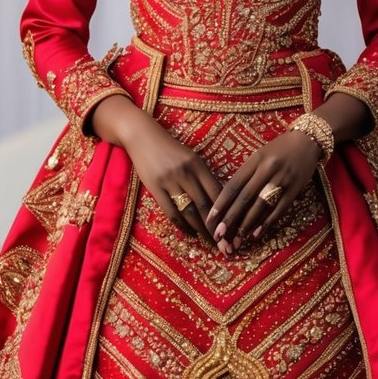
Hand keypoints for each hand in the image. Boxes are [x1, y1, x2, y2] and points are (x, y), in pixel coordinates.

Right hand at [121, 113, 222, 243]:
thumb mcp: (191, 157)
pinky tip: (190, 233)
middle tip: (226, 242)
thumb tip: (220, 198)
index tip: (235, 225)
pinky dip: (182, 225)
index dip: (227, 210)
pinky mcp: (155, 188)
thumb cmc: (170, 148)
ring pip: (190, 211)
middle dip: (217, 226)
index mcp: (198, 164)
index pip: (217, 191)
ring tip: (210, 241)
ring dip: (201, 229)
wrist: (142, 136)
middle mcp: (186, 173)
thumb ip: (204, 175)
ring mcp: (170, 181)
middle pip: (205, 205)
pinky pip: (171, 211)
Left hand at [206, 130, 322, 252]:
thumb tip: (230, 199)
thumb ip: (246, 174)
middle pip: (245, 197)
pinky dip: (267, 222)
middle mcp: (267, 170)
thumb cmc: (279, 148)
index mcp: (255, 160)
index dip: (220, 203)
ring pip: (261, 205)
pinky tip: (257, 233)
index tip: (210, 219)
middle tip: (219, 234)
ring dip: (247, 224)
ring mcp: (282, 180)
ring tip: (237, 238)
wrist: (308, 140)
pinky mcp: (295, 189)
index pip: (233, 185)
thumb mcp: (259, 155)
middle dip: (230, 218)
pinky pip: (279, 209)